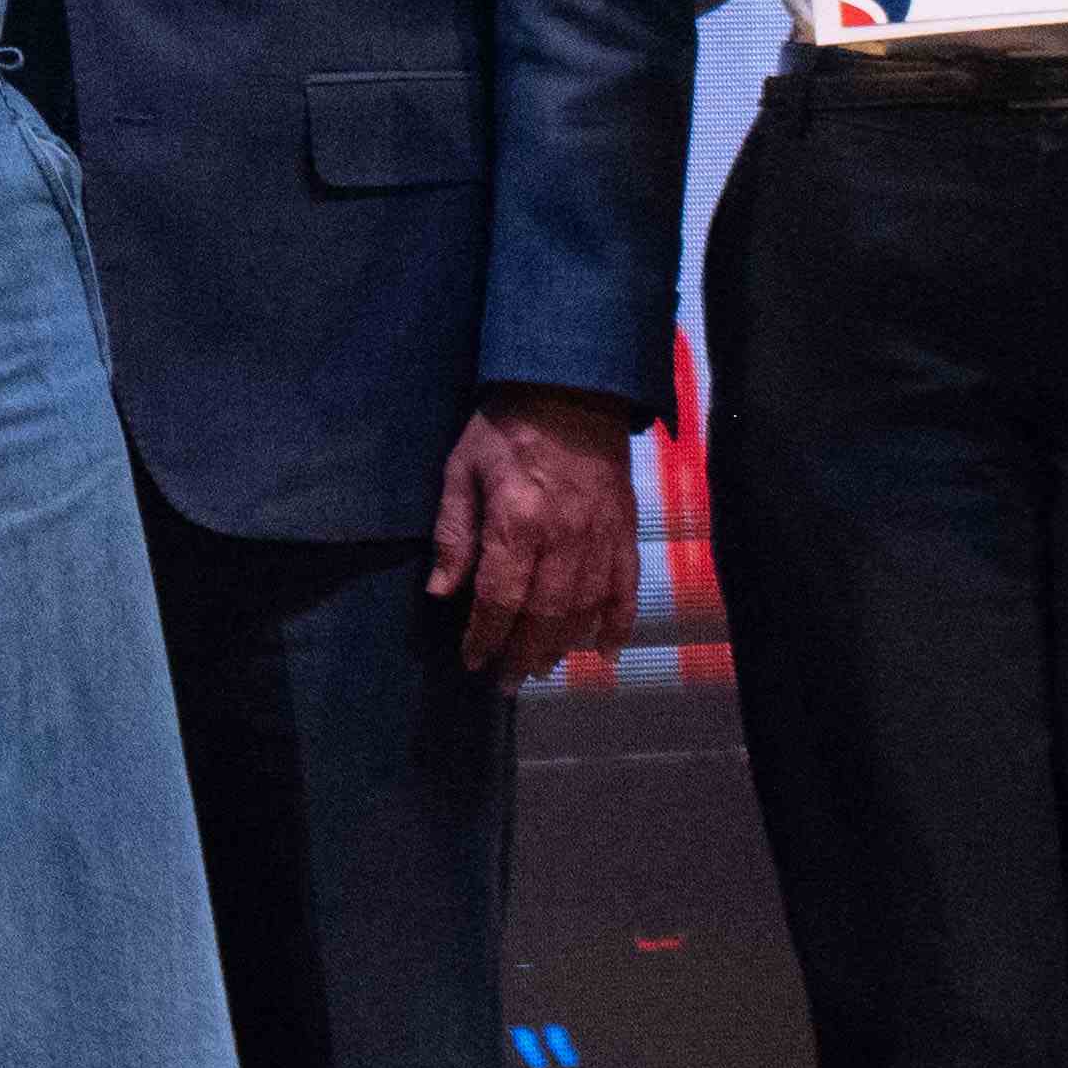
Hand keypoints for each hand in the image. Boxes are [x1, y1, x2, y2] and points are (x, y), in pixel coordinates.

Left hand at [433, 385, 642, 679]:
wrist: (572, 385)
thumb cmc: (505, 427)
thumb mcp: (462, 469)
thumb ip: (454, 533)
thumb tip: (441, 591)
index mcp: (518, 521)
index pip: (499, 596)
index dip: (484, 635)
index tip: (472, 661)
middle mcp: (564, 537)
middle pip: (545, 614)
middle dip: (522, 654)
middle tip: (506, 682)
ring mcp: (601, 536)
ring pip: (585, 608)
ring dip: (563, 646)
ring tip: (541, 669)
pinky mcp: (626, 530)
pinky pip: (627, 587)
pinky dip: (618, 623)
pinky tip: (604, 651)